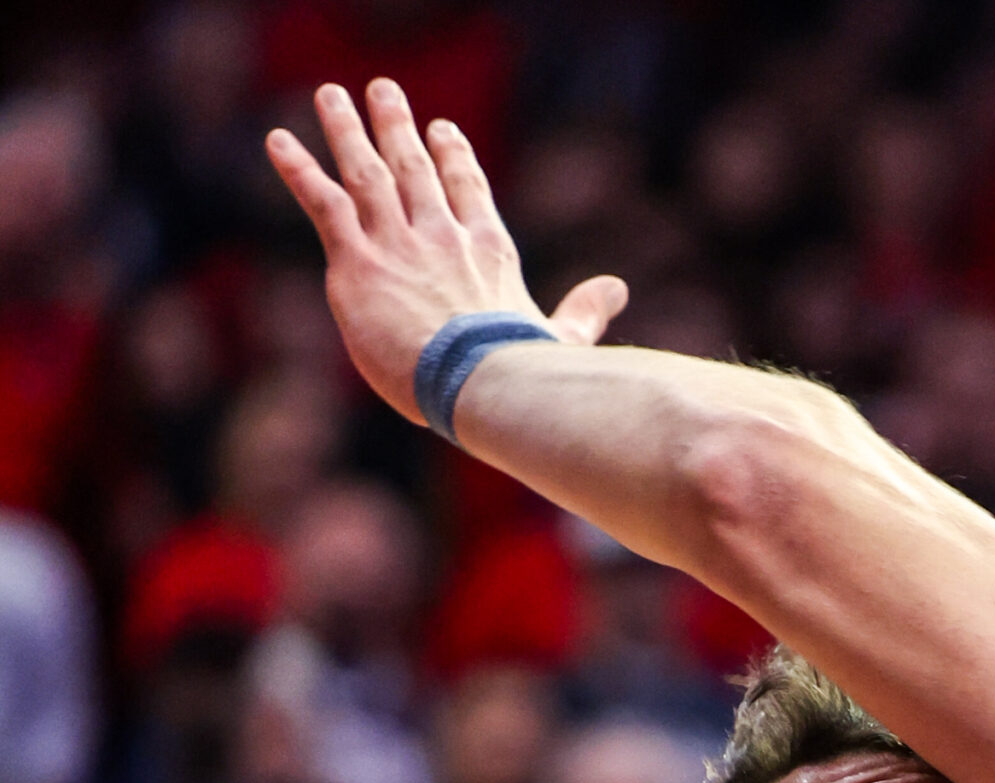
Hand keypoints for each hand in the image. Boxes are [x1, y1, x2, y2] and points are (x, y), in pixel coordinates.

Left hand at [266, 80, 626, 426]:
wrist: (484, 382)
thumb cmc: (526, 373)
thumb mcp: (563, 338)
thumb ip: (585, 310)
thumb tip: (619, 289)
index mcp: (490, 251)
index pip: (468, 189)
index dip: (453, 157)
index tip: (442, 129)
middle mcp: (442, 235)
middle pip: (414, 166)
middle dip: (396, 125)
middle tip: (383, 91)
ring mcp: (399, 244)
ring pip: (367, 171)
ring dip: (347, 129)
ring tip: (331, 95)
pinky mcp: (358, 262)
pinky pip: (323, 202)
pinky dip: (298, 169)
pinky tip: (277, 140)